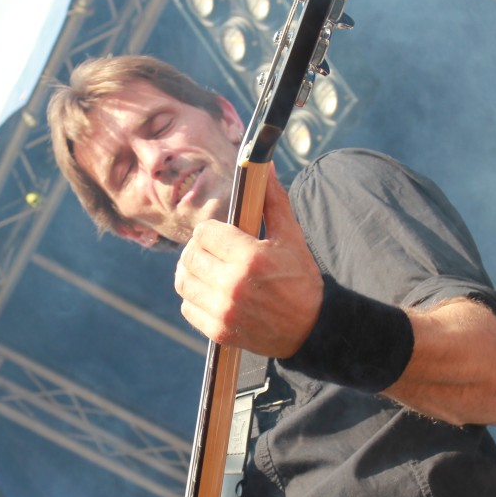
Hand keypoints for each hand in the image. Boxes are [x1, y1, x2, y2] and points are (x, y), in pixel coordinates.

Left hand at [174, 166, 323, 356]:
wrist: (312, 328)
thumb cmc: (301, 279)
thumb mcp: (291, 237)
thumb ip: (272, 199)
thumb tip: (262, 165)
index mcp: (250, 257)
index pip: (204, 233)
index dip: (211, 231)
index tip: (221, 235)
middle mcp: (233, 285)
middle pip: (191, 255)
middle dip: (200, 249)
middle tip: (213, 251)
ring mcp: (223, 310)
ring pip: (183, 280)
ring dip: (192, 271)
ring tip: (207, 269)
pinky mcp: (218, 331)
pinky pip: (187, 306)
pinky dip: (194, 298)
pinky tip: (210, 293)